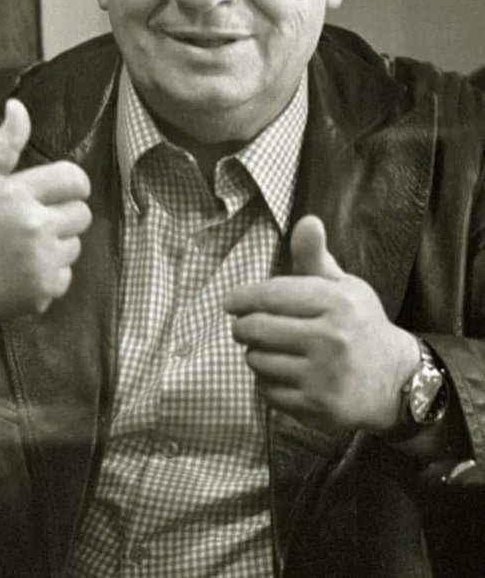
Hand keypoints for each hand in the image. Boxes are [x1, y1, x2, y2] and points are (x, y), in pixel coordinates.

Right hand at [0, 99, 91, 332]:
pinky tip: (20, 272)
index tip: (57, 193)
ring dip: (56, 246)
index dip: (71, 186)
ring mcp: (41, 261)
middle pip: (82, 214)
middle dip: (62, 215)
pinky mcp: (44, 291)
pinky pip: (65, 275)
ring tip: (22, 248)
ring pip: (75, 245)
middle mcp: (35, 226)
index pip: (77, 180)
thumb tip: (18, 106)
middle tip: (31, 223)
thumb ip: (4, 144)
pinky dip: (48, 275)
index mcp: (19, 193)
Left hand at [224, 215, 418, 431]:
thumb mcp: (343, 286)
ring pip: (257, 360)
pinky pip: (266, 390)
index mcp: (337, 302)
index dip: (243, 298)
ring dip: (255, 354)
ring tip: (271, 349)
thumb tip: (307, 220)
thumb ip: (315, 257)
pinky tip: (283, 373)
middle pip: (256, 328)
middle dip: (243, 326)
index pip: (272, 295)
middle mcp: (331, 338)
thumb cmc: (359, 324)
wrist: (396, 380)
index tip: (230, 302)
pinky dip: (266, 381)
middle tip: (245, 327)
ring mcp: (323, 375)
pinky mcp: (316, 406)